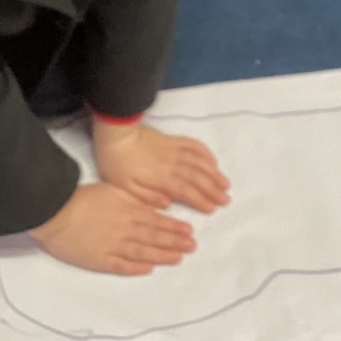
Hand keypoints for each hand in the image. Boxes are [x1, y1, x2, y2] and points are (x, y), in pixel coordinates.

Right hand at [28, 182, 197, 275]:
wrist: (55, 211)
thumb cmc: (82, 198)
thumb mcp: (113, 191)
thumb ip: (135, 200)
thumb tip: (157, 206)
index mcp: (128, 211)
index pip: (157, 221)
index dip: (174, 227)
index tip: (189, 232)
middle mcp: (124, 230)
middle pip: (154, 237)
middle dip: (175, 242)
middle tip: (192, 247)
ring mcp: (112, 246)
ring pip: (142, 252)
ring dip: (161, 256)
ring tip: (178, 258)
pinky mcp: (99, 260)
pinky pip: (121, 265)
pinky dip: (135, 268)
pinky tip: (148, 269)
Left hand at [92, 121, 230, 213]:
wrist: (115, 132)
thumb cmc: (116, 162)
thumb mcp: (124, 186)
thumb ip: (147, 196)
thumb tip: (168, 203)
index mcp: (161, 177)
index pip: (186, 191)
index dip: (201, 200)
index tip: (213, 208)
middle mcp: (172, 164)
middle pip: (198, 177)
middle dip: (214, 190)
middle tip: (226, 200)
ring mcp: (174, 150)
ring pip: (200, 162)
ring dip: (214, 173)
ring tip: (226, 184)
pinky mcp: (172, 139)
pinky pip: (193, 145)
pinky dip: (206, 153)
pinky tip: (213, 161)